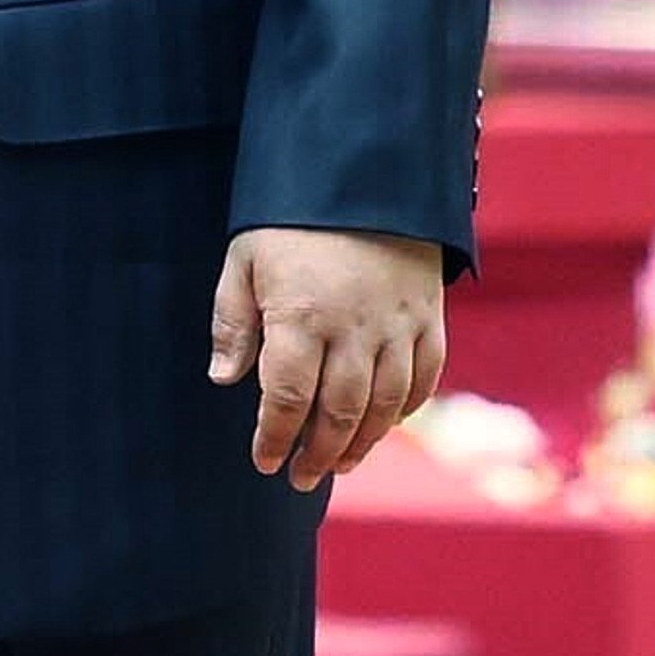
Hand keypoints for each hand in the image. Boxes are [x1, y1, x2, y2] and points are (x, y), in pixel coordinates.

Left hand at [209, 227, 447, 487]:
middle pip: (339, 412)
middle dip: (317, 453)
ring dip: (361, 443)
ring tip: (339, 465)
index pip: (286, 397)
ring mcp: (398, 328)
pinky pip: (422, 381)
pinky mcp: (430, 321)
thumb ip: (234, 321)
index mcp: (301, 316)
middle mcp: (355, 330)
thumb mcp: (245, 258)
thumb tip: (224, 379)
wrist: (367, 177)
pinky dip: (403, 412)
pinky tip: (382, 426)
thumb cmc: (291, 220)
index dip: (274, 436)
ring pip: (383, 406)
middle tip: (300, 478)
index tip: (263, 462)